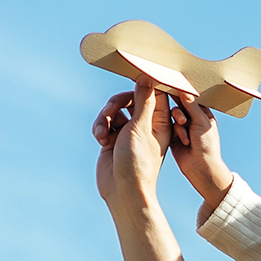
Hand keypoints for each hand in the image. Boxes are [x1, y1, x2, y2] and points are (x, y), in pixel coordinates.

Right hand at [94, 82, 174, 202]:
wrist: (122, 190)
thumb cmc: (138, 162)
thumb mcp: (140, 128)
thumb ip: (143, 102)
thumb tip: (149, 77)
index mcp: (160, 121)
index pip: (154, 93)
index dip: (144, 83)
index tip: (133, 70)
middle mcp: (146, 124)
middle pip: (129, 99)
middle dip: (116, 103)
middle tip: (109, 112)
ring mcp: (129, 131)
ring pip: (114, 111)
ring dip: (104, 118)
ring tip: (102, 134)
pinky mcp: (114, 138)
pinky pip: (104, 123)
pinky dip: (100, 129)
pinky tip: (100, 141)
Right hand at [168, 94, 233, 205]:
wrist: (201, 167)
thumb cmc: (207, 145)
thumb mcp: (202, 122)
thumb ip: (192, 106)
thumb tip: (183, 90)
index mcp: (203, 113)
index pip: (190, 98)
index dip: (181, 91)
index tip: (172, 84)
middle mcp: (192, 118)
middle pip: (178, 105)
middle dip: (178, 107)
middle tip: (171, 100)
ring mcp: (181, 127)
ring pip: (172, 115)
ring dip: (178, 120)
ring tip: (185, 126)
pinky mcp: (172, 135)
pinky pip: (168, 127)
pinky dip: (176, 131)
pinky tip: (183, 140)